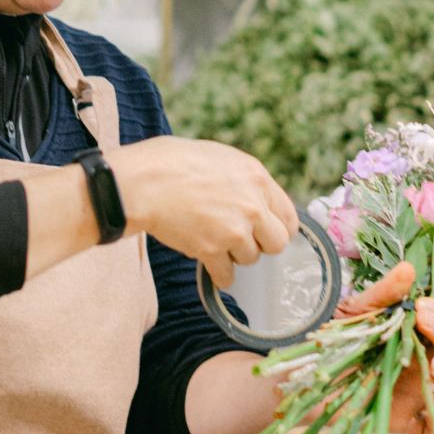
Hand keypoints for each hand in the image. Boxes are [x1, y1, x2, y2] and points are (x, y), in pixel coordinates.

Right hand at [111, 136, 297, 290]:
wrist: (144, 181)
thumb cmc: (173, 163)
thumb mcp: (221, 158)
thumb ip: (245, 181)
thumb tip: (257, 199)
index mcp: (257, 178)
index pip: (289, 216)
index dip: (277, 227)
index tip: (266, 231)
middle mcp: (252, 205)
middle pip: (277, 244)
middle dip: (260, 244)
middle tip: (240, 238)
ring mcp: (234, 230)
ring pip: (250, 259)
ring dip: (234, 255)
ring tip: (212, 238)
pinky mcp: (212, 250)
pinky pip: (227, 275)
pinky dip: (219, 274)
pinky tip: (209, 263)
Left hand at [339, 263, 433, 433]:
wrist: (302, 376)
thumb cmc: (332, 341)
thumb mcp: (356, 311)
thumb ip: (384, 293)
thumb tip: (409, 268)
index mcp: (415, 339)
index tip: (421, 305)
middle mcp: (421, 367)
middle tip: (423, 321)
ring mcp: (414, 396)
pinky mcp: (401, 422)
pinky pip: (431, 429)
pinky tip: (430, 408)